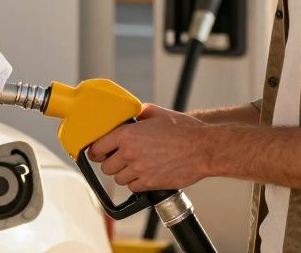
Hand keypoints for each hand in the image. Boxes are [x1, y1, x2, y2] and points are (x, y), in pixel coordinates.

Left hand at [86, 104, 208, 192]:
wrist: (204, 149)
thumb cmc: (184, 130)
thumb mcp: (158, 113)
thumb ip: (140, 112)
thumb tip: (132, 113)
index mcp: (127, 134)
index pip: (97, 147)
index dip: (97, 150)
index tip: (99, 152)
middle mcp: (129, 153)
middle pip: (106, 166)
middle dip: (111, 163)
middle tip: (119, 159)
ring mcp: (139, 170)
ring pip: (118, 179)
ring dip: (123, 174)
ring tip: (133, 167)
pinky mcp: (149, 183)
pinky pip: (132, 188)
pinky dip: (135, 184)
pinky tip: (143, 175)